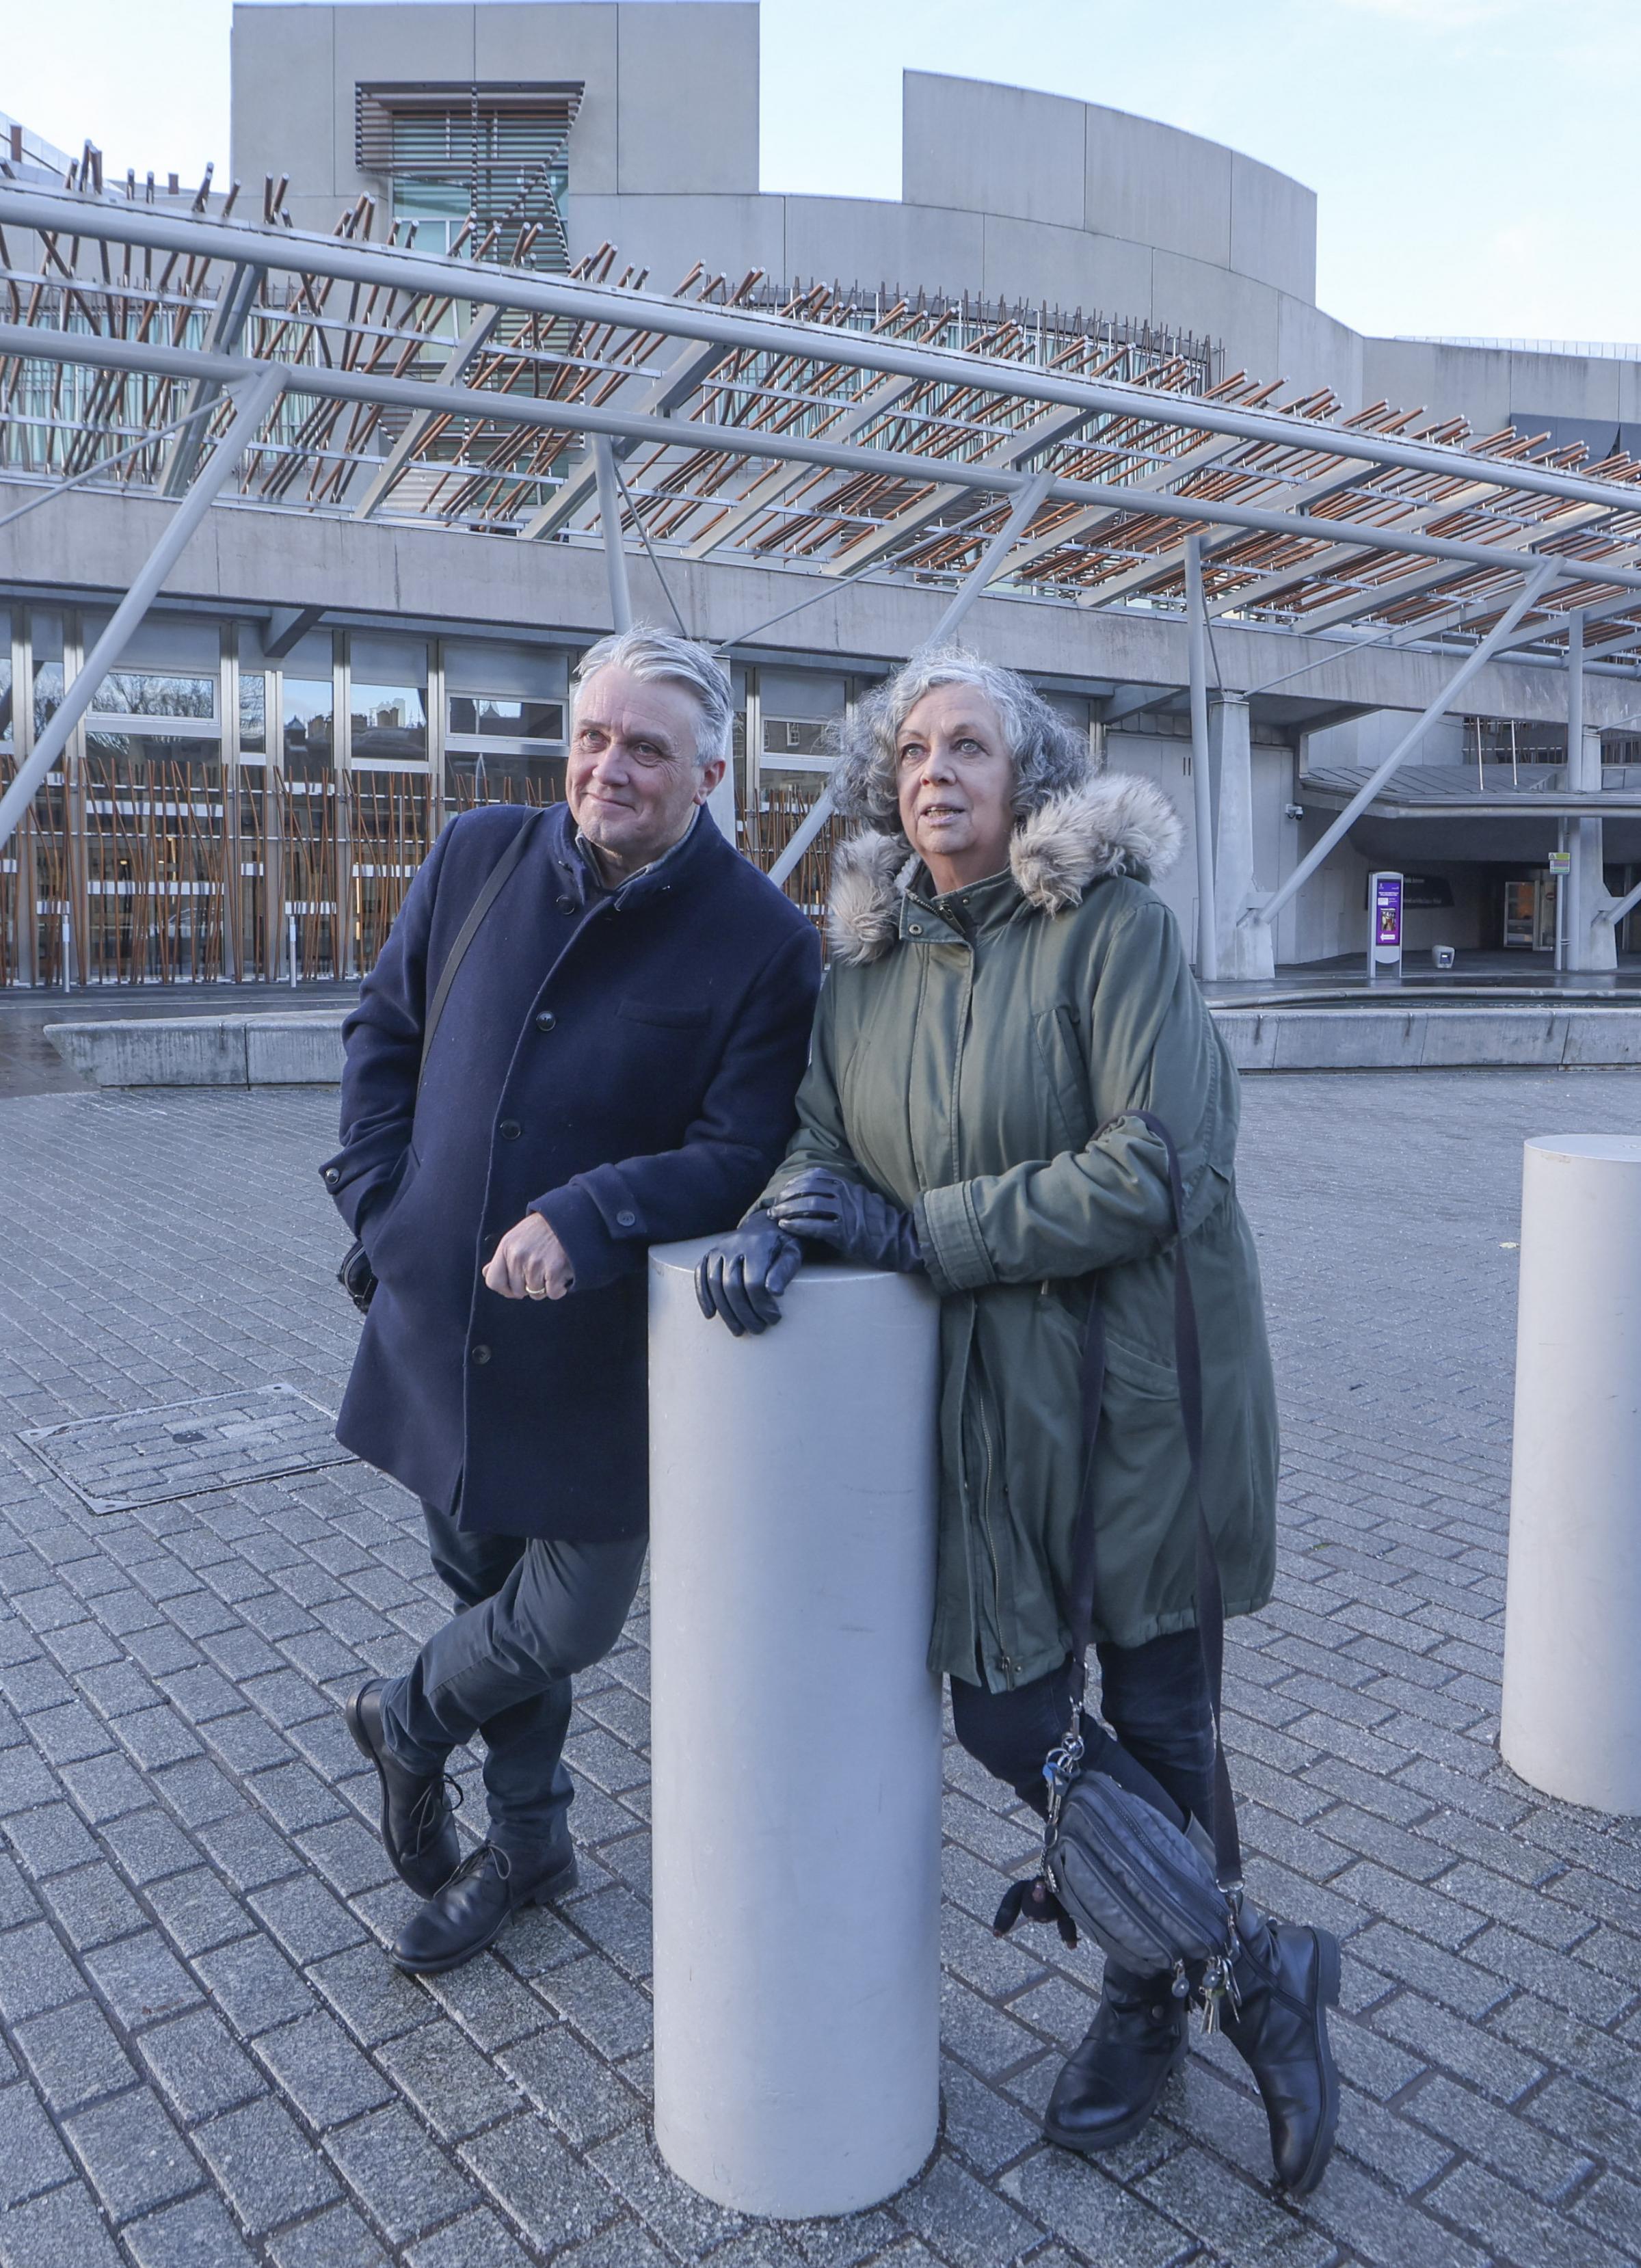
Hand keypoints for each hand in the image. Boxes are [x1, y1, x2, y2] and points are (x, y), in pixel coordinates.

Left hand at [484, 1212, 574, 1300]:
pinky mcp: (555, 1270)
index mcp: (506, 1247)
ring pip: (536, 1294)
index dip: (504, 1289)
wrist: (572, 1218)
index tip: (515, 1288)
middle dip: (528, 1287)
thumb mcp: (517, 1237)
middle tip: (541, 1270)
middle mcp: (518, 1256)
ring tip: (552, 1267)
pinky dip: (560, 1288)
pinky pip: (553, 1294)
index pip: (493, 1281)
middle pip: (517, 1291)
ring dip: (545, 1286)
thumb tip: (486, 1273)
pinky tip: (562, 1273)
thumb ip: (502, 1256)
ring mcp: (536, 1263)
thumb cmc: (544, 1229)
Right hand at [694, 1223, 801, 1335]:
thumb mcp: (793, 1253)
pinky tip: (710, 1314)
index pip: (754, 1283)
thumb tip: (775, 1292)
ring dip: (725, 1312)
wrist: (768, 1224)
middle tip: (757, 1329)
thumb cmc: (783, 1243)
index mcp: (757, 1246)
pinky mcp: (711, 1254)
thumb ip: (785, 1270)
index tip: (773, 1319)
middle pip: (732, 1286)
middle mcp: (734, 1245)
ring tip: (738, 1330)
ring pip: (715, 1284)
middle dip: (744, 1313)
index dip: (763, 1305)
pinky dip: (703, 1296)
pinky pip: (700, 1275)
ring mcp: (719, 1249)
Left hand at [765, 1168, 923, 1273]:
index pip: (817, 1176)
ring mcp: (846, 1214)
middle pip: (809, 1188)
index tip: (786, 1189)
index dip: (797, 1182)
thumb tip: (829, 1194)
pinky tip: (786, 1227)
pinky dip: (797, 1226)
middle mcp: (847, 1195)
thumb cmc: (885, 1224)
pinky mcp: (846, 1233)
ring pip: (809, 1205)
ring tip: (776, 1216)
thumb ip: (848, 1195)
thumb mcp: (866, 1200)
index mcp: (850, 1186)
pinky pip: (815, 1226)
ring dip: (788, 1210)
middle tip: (775, 1205)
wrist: (904, 1240)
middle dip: (787, 1196)